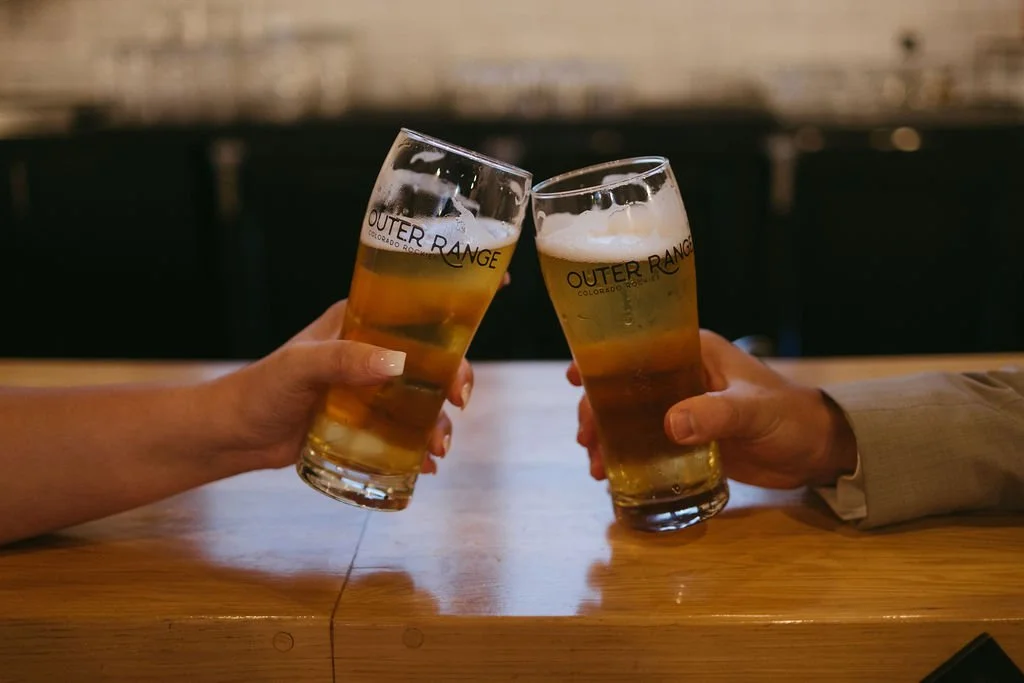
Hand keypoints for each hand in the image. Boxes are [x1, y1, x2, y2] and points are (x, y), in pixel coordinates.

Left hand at [210, 300, 471, 472]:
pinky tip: (429, 466)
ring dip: (441, 421)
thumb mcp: (301, 367)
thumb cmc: (261, 390)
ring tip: (441, 448)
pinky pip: (406, 432)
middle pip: (432, 357)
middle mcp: (373, 352)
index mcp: (361, 323)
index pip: (416, 302)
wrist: (234, 436)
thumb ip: (345, 361)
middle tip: (460, 401)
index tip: (497, 288)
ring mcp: (372, 389)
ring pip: (424, 399)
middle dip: (455, 377)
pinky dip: (422, 448)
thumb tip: (399, 364)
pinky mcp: (366, 422)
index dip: (457, 296)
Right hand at [570, 330, 857, 488]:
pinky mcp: (685, 438)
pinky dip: (626, 456)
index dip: (602, 358)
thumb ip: (715, 415)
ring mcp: (680, 408)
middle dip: (598, 410)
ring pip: (628, 416)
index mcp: (692, 353)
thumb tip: (669, 425)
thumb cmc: (790, 418)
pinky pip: (645, 443)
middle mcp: (679, 376)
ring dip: (608, 436)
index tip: (575, 376)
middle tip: (588, 439)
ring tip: (597, 465)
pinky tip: (613, 475)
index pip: (637, 346)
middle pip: (623, 386)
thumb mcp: (753, 412)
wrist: (817, 452)